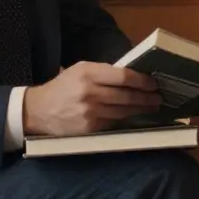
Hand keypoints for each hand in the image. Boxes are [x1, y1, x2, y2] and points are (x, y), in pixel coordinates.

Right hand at [21, 62, 162, 136]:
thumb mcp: (80, 70)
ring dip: (141, 109)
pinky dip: (126, 119)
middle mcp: (90, 92)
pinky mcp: (90, 128)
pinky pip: (114, 123)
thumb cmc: (63, 87)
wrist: (38, 110)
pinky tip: (135, 116)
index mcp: (88, 72)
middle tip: (159, 97)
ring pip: (123, 111)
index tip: (154, 83)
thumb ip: (104, 72)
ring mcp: (90, 112)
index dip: (142, 81)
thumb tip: (132, 76)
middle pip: (127, 95)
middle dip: (146, 97)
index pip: (124, 77)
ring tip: (152, 106)